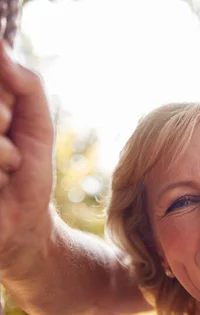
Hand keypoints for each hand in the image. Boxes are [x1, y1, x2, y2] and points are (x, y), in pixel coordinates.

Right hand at [0, 41, 54, 261]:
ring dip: (4, 156)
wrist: (22, 222)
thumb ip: (25, 84)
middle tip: (10, 151)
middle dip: (5, 123)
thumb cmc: (28, 170)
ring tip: (4, 172)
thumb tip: (0, 46)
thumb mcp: (37, 123)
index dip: (6, 103)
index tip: (10, 121)